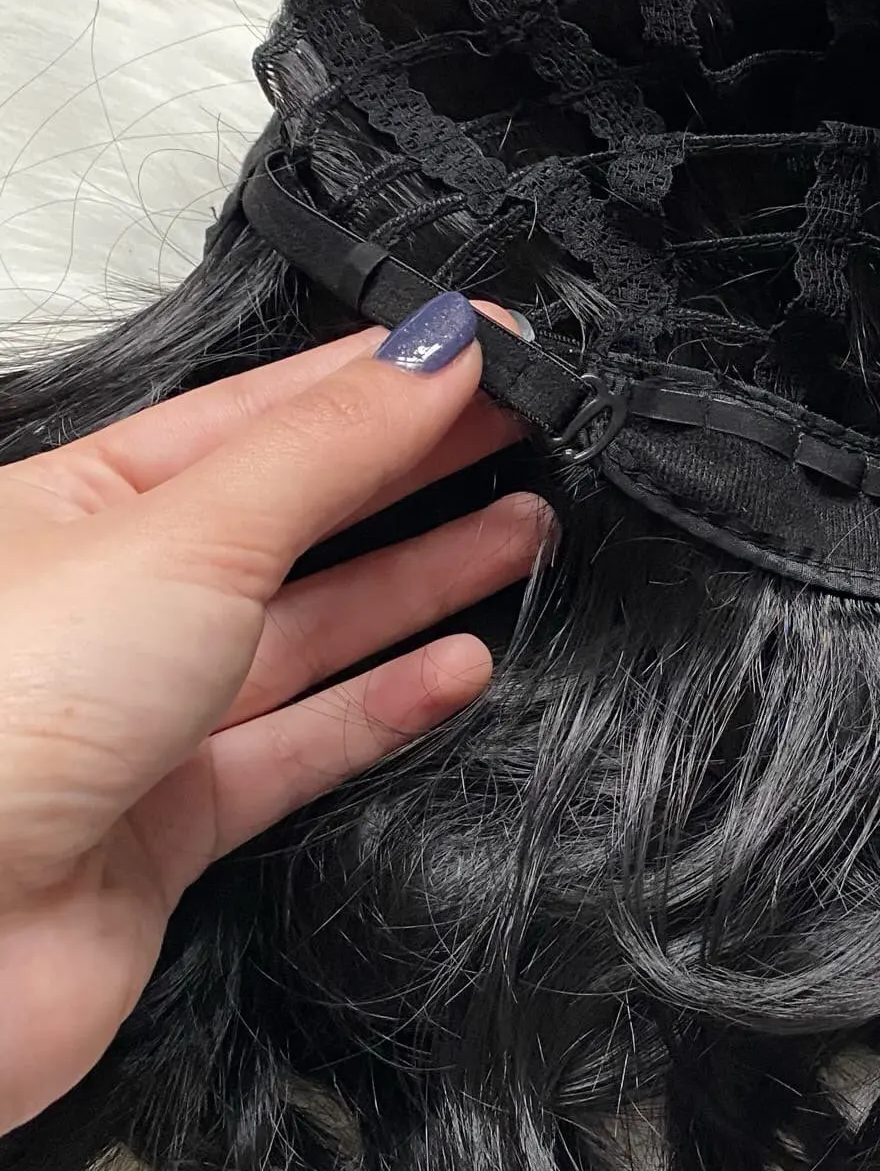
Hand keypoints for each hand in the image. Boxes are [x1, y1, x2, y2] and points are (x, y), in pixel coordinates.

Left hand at [0, 292, 550, 1133]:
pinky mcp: (173, 824)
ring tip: (527, 528)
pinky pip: (305, 746)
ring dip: (424, 577)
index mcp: (80, 502)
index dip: (385, 375)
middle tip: (535, 428)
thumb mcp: (186, 532)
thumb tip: (440, 350)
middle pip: (299, 515)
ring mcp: (145, 716)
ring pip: (312, 631)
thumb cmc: (1, 715)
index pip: (264, 413)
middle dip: (418, 467)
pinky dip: (388, 705)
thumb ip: (327, 446)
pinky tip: (462, 665)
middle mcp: (114, 603)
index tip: (491, 345)